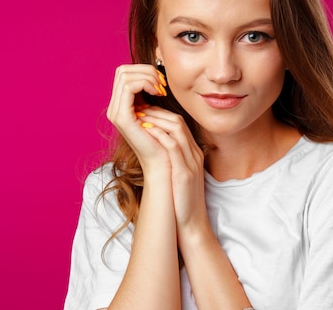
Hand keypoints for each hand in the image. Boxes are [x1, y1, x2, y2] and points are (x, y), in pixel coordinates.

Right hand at [106, 64, 169, 174]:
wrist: (162, 161)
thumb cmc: (163, 137)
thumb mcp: (154, 111)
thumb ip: (149, 95)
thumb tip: (154, 75)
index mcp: (120, 105)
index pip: (124, 73)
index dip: (143, 71)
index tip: (161, 82)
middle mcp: (114, 108)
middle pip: (122, 71)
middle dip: (145, 71)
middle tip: (161, 84)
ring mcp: (116, 112)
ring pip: (125, 75)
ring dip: (147, 77)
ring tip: (160, 90)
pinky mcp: (122, 117)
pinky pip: (129, 87)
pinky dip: (145, 83)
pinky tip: (157, 93)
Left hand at [136, 106, 207, 235]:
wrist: (191, 225)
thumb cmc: (180, 201)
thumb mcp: (177, 174)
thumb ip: (168, 158)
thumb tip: (150, 146)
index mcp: (193, 153)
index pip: (179, 124)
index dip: (160, 114)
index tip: (142, 111)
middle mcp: (194, 155)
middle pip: (178, 122)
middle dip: (157, 112)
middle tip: (138, 108)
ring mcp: (191, 163)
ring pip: (176, 130)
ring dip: (156, 120)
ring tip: (138, 116)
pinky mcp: (185, 174)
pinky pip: (174, 147)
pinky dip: (159, 136)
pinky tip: (146, 131)